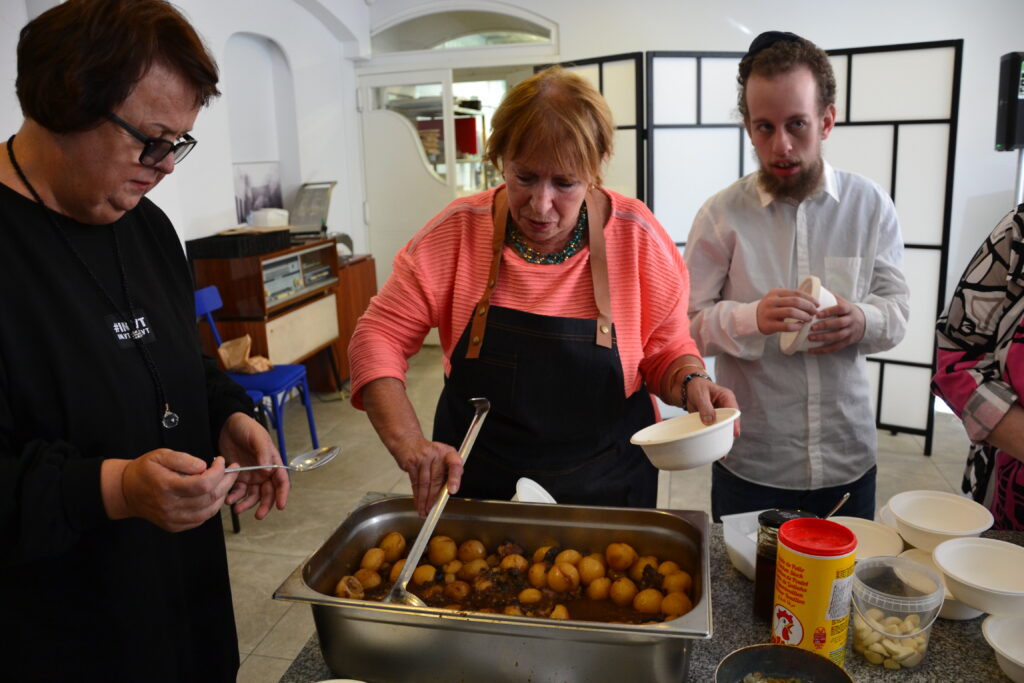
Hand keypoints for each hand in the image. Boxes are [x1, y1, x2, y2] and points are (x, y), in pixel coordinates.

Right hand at [118, 449, 233, 531]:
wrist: (127, 491)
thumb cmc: (145, 471)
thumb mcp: (161, 455)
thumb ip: (183, 459)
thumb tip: (204, 466)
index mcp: (167, 486)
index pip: (203, 484)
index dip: (218, 472)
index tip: (221, 462)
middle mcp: (170, 506)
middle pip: (210, 497)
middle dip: (226, 482)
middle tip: (231, 471)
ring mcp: (173, 519)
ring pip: (209, 511)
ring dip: (222, 495)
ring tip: (224, 482)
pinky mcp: (174, 526)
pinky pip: (201, 519)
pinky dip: (211, 507)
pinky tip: (212, 495)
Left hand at [218, 412, 289, 519]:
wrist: (227, 425)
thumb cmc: (246, 427)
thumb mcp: (257, 437)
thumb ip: (263, 452)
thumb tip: (268, 470)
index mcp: (273, 462)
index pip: (281, 480)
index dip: (282, 494)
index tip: (280, 505)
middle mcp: (264, 471)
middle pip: (268, 492)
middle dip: (264, 505)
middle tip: (258, 515)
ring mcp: (251, 475)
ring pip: (253, 495)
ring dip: (247, 504)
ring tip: (236, 508)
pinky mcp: (238, 477)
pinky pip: (239, 491)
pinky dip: (234, 497)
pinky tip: (228, 499)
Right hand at [391, 436, 463, 515]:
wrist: (408, 441)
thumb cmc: (429, 452)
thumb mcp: (444, 456)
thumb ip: (450, 471)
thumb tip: (451, 490)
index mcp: (449, 453)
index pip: (455, 464)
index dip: (454, 478)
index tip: (452, 491)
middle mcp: (437, 454)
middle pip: (436, 480)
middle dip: (434, 498)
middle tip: (433, 510)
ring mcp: (422, 458)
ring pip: (424, 484)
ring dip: (424, 500)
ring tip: (424, 510)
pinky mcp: (411, 463)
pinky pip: (414, 482)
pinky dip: (416, 495)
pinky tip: (418, 502)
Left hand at [684, 378, 740, 436]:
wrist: (687, 389)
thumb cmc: (696, 386)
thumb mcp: (700, 394)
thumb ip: (705, 407)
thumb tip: (710, 421)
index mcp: (727, 397)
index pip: (734, 411)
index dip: (735, 423)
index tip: (735, 433)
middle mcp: (725, 407)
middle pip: (730, 421)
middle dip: (729, 432)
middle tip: (724, 441)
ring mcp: (719, 414)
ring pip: (723, 426)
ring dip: (720, 434)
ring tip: (717, 444)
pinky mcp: (712, 420)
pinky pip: (714, 428)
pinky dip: (711, 434)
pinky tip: (709, 440)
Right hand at [756, 288, 818, 334]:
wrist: (752, 319)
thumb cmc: (771, 310)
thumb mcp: (777, 300)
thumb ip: (790, 298)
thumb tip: (812, 302)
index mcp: (775, 293)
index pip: (796, 293)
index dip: (809, 298)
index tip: (817, 304)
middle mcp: (771, 301)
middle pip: (795, 301)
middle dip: (808, 307)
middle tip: (815, 312)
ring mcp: (768, 313)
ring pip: (791, 312)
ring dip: (803, 316)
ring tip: (809, 319)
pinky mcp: (768, 325)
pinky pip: (786, 326)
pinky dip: (796, 326)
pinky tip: (800, 326)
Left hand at [807, 294, 864, 353]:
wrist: (864, 322)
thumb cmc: (847, 311)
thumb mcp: (842, 302)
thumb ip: (830, 297)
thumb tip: (813, 289)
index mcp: (849, 309)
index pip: (841, 309)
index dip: (830, 311)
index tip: (818, 313)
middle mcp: (851, 321)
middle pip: (839, 324)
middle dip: (825, 326)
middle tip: (811, 327)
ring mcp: (850, 332)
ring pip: (838, 337)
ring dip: (823, 338)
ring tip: (810, 338)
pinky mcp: (847, 342)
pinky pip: (836, 347)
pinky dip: (823, 350)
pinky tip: (812, 351)